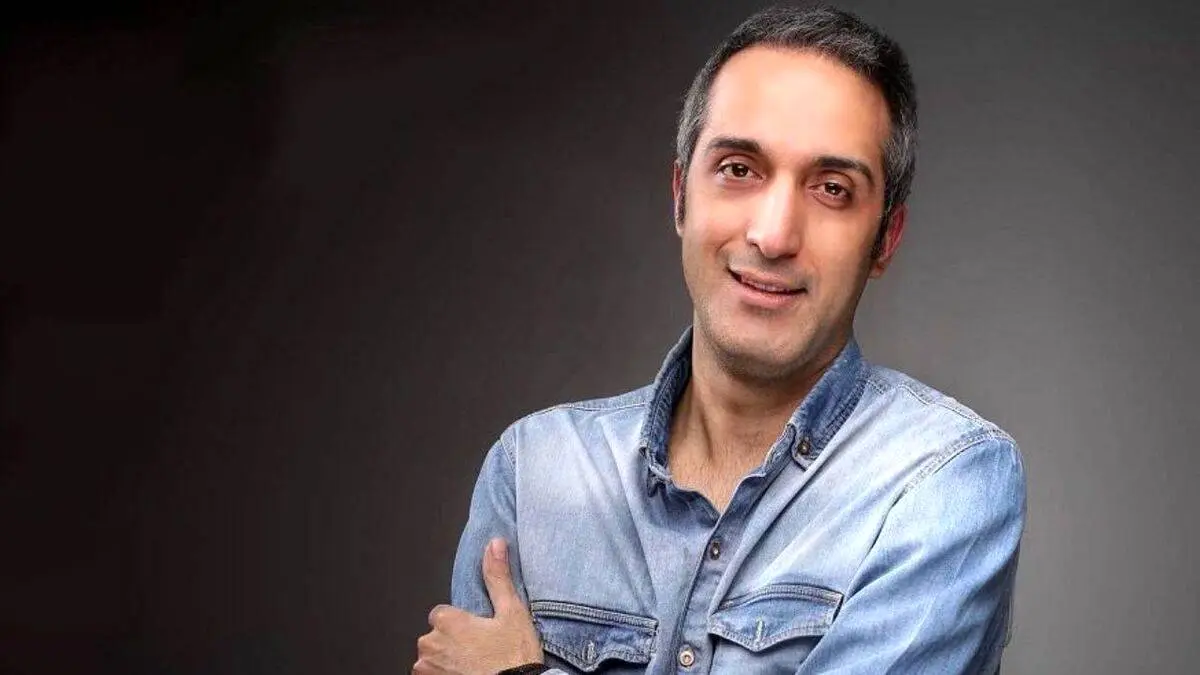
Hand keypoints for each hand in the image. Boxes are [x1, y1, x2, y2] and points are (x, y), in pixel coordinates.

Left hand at [413, 538, 542, 674]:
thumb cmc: (513, 657)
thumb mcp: (512, 612)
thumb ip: (497, 577)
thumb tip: (494, 544)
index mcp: (446, 620)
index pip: (443, 614)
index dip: (462, 623)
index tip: (478, 633)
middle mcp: (429, 644)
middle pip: (436, 636)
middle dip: (453, 643)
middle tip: (480, 652)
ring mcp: (426, 669)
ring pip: (432, 658)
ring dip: (446, 662)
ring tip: (474, 667)